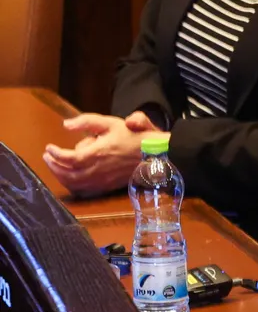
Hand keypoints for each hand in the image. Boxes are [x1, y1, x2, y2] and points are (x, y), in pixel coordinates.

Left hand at [42, 113, 165, 195]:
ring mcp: (102, 180)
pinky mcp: (108, 186)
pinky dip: (73, 185)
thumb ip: (87, 122)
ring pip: (74, 183)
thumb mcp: (111, 123)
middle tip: (47, 157)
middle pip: (67, 173)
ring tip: (55, 167)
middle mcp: (96, 170)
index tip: (49, 147)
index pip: (68, 157)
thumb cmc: (135, 137)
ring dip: (61, 176)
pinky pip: (84, 190)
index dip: (55, 154)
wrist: (156, 155)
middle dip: (53, 166)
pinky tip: (71, 179)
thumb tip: (66, 125)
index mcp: (96, 153)